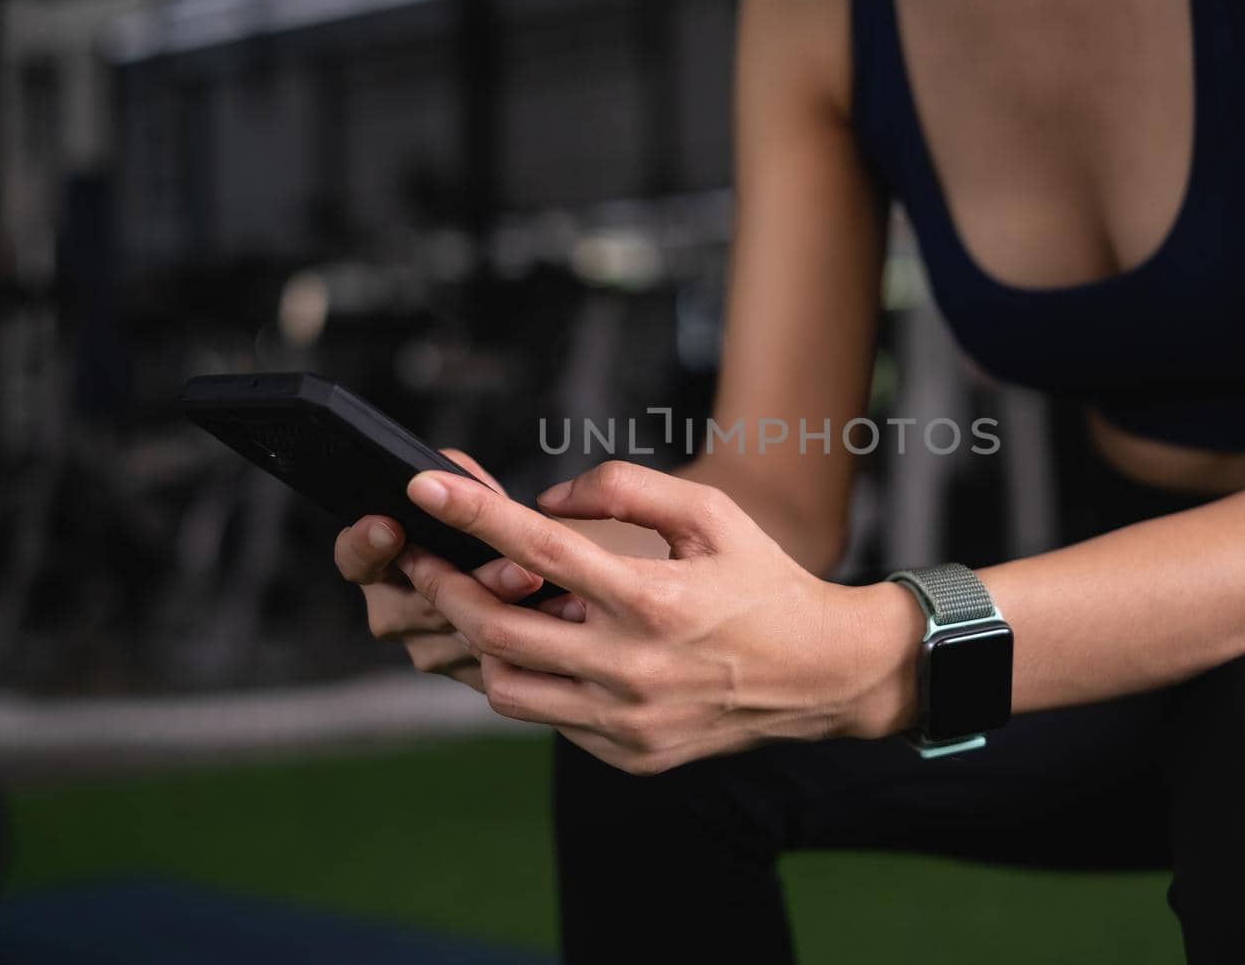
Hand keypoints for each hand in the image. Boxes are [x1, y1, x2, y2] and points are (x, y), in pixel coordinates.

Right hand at [333, 449, 553, 691]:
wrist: (539, 588)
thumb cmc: (497, 533)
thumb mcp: (479, 500)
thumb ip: (461, 481)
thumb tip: (447, 472)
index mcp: (382, 565)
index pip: (355, 559)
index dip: (366, 544)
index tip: (389, 525)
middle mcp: (397, 611)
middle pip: (422, 603)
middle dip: (476, 584)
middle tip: (520, 569)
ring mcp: (431, 648)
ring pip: (464, 636)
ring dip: (511, 611)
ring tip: (549, 589)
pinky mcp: (470, 675)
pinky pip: (494, 664)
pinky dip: (530, 640)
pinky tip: (562, 618)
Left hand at [396, 460, 922, 774]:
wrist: (822, 675)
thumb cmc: (764, 583)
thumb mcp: (712, 515)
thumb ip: (626, 488)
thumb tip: (547, 500)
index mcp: (654, 600)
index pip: (539, 550)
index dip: (473, 514)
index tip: (423, 488)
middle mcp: (633, 668)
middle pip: (498, 632)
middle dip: (444, 589)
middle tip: (422, 560)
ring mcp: (628, 722)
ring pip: (507, 688)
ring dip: (482, 644)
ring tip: (480, 608)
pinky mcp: (629, 756)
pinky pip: (551, 719)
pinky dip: (535, 680)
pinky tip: (547, 650)